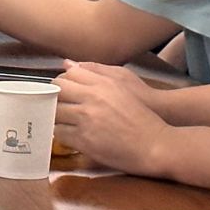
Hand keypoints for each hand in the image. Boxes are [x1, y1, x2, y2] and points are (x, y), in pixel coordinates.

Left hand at [55, 61, 169, 173]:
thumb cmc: (142, 114)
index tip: (64, 89)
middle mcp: (92, 99)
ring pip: (55, 112)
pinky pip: (60, 133)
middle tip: (57, 103)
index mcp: (102, 84)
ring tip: (61, 118)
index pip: (69, 75)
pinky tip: (68, 132)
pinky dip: (61, 132)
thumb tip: (68, 64)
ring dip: (55, 115)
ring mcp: (86, 120)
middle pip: (58, 91)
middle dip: (54, 96)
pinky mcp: (84, 140)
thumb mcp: (123, 84)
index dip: (63, 81)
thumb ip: (94, 71)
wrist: (155, 145)